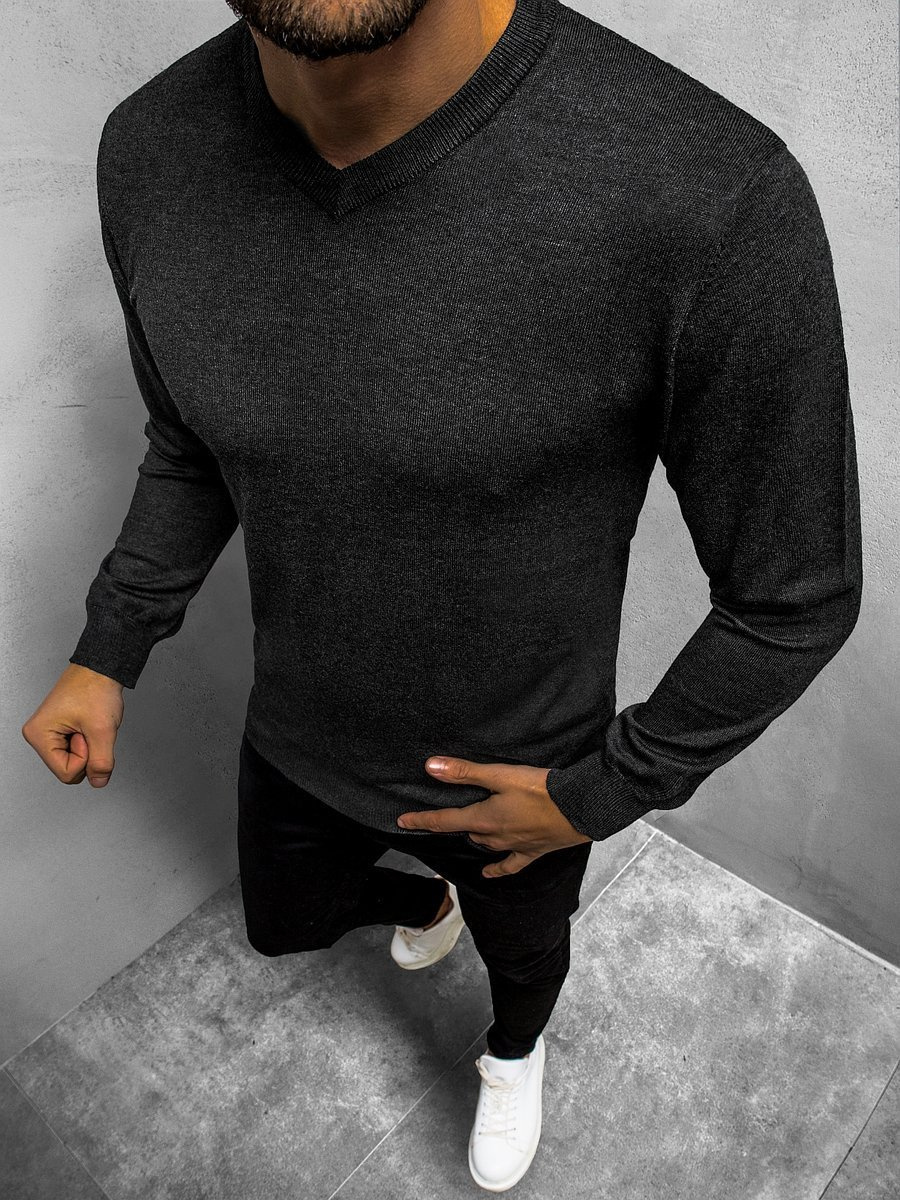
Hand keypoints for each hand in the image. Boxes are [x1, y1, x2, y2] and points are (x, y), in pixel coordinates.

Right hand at [22, 663, 124, 786]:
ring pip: (73, 760)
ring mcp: (48, 734)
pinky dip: (88, 741)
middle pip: (68, 769)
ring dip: (89, 746)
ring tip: (88, 724)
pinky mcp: (59, 731)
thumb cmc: (95, 688)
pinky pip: (76, 750)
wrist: (100, 668)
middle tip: (89, 727)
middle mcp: (38, 736)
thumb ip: (101, 761)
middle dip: (87, 753)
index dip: (85, 758)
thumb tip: (99, 781)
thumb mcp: (102, 729)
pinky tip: (88, 725)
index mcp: (38, 735)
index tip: (87, 733)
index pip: (66, 773)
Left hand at [397, 756, 591, 877]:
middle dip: (451, 825)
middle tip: (440, 818)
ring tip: (465, 831)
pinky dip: (497, 869)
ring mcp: (513, 846)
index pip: (444, 821)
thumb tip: (431, 767)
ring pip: (484, 845)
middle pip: (465, 832)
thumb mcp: (500, 775)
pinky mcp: (533, 851)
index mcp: (484, 819)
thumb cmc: (541, 789)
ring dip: (473, 837)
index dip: (421, 820)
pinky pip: (509, 865)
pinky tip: (488, 873)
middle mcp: (494, 837)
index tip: (402, 822)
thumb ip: (465, 772)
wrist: (580, 808)